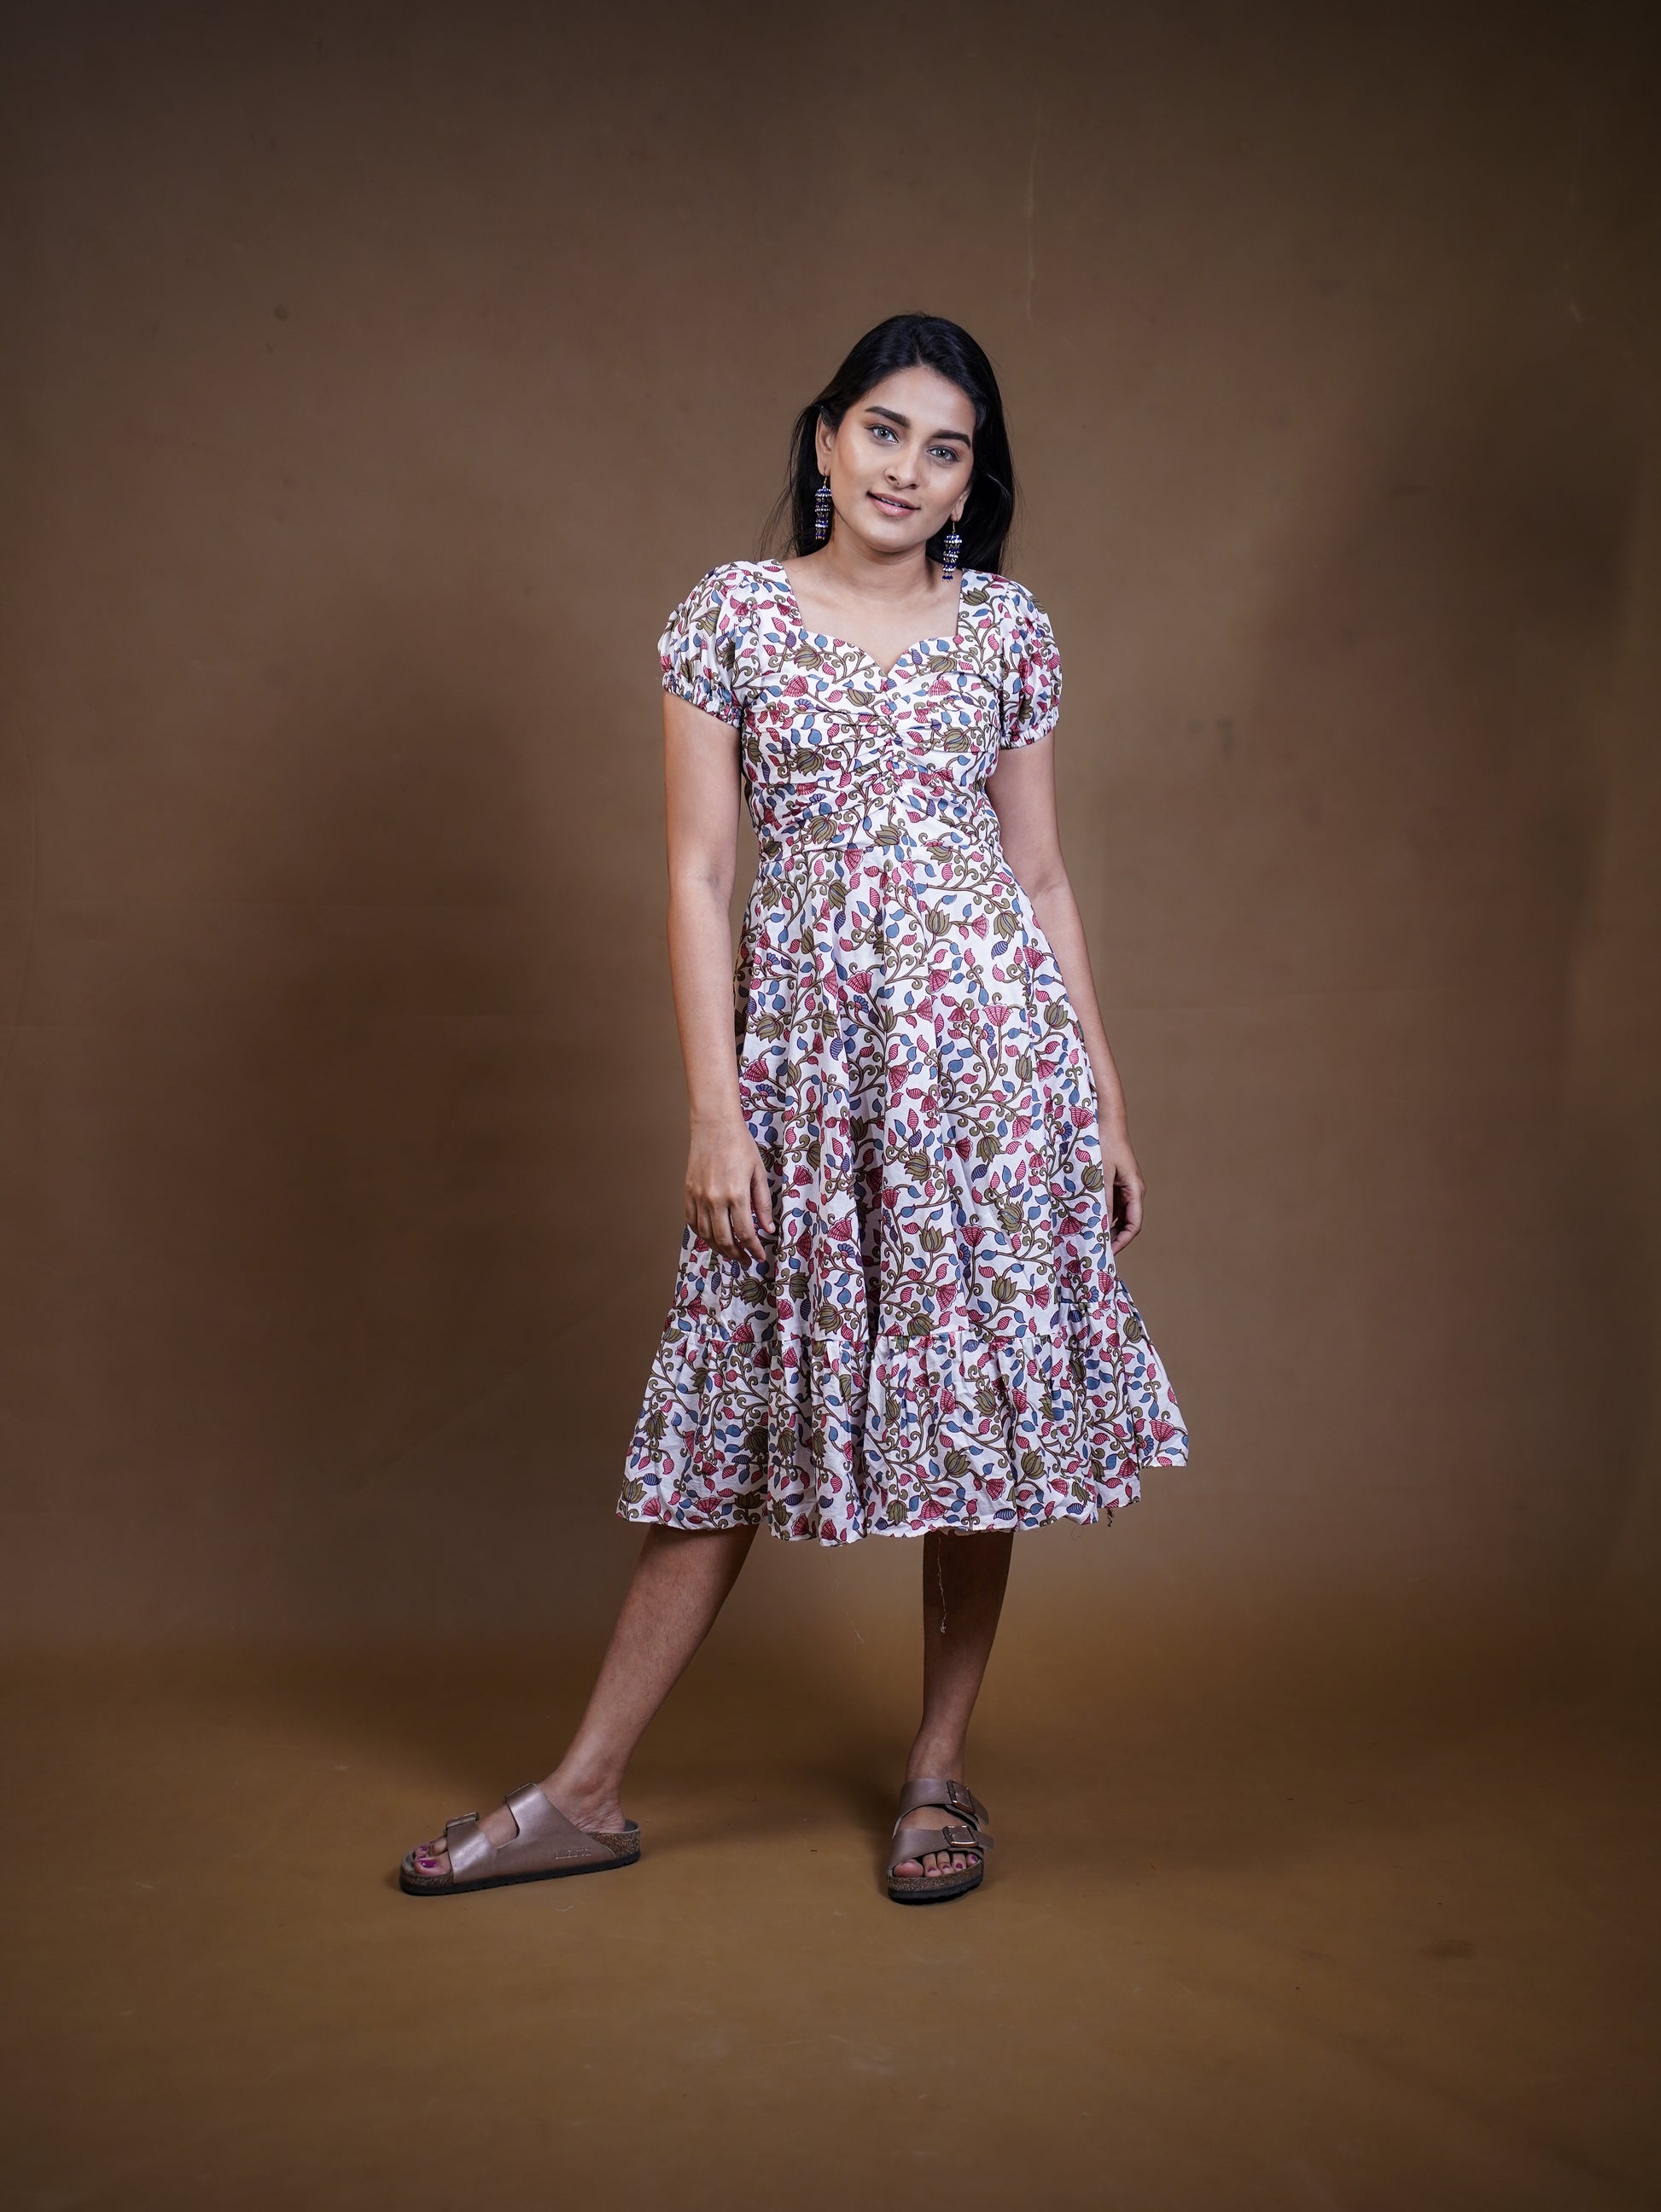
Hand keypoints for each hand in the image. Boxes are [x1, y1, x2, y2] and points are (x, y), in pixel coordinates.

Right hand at [685, 1118, 774, 1263]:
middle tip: (747, 1260)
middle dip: (737, 1254)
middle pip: (724, 1239)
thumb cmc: (740, 1145)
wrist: (714, 1124)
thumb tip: (768, 1229)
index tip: (760, 1257)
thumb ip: (763, 1204)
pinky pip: (692, 1222)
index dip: (754, 1249)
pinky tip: (713, 1237)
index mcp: (736, 1194)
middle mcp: (715, 1199)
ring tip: (732, 1252)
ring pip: (706, 1234)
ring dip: (720, 1248)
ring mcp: (698, 1196)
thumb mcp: (759, 1173)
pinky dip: (702, 1234)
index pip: (745, 1233)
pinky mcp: (688, 1192)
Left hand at [1100, 1128, 1144, 1253]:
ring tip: (1089, 1238)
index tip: (1107, 1254)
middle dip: (1113, 1238)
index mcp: (1135, 1190)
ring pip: (1117, 1214)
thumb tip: (1101, 1228)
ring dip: (1106, 1226)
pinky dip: (1101, 1213)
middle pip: (1127, 1223)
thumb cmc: (1104, 1144)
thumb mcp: (1100, 1176)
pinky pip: (1110, 1204)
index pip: (1134, 1225)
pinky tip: (1087, 1219)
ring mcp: (1123, 1186)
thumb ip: (1102, 1202)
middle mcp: (1132, 1191)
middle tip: (1095, 1250)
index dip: (1122, 1242)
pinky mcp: (1114, 1181)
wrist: (1105, 1120)